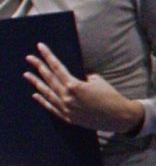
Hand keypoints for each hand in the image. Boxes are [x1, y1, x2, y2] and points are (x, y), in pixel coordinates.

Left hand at [23, 44, 144, 136]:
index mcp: (74, 85)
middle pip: (49, 79)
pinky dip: (43, 101)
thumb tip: (73, 78)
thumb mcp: (97, 80)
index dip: (48, 56)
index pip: (57, 67)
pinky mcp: (68, 118)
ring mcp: (66, 109)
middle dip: (38, 66)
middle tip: (29, 57)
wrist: (118, 117)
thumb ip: (81, 78)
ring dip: (36, 83)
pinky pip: (51, 108)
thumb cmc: (110, 96)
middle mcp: (67, 97)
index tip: (40, 47)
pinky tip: (35, 94)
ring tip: (27, 74)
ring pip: (47, 93)